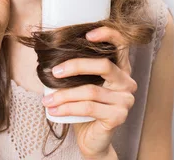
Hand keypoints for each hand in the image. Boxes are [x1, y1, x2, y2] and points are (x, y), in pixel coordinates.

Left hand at [41, 26, 134, 158]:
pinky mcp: (119, 116)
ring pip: (90, 90)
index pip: (121, 44)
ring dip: (64, 95)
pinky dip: (67, 108)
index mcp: (120, 68)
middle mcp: (127, 82)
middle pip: (103, 65)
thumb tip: (49, 52)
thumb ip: (76, 69)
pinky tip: (53, 110)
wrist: (92, 138)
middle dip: (75, 66)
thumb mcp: (80, 83)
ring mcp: (125, 100)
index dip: (108, 34)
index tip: (87, 34)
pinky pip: (89, 107)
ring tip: (47, 99)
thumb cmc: (84, 108)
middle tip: (54, 72)